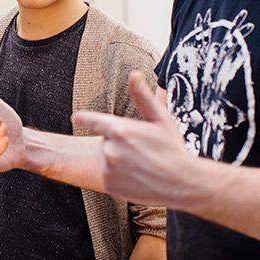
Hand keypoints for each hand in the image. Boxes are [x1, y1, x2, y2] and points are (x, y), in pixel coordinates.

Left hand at [73, 71, 192, 206]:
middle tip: (142, 150)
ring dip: (118, 159)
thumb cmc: (173, 148)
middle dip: (119, 142)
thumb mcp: (161, 119)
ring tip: (141, 164)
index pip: (94, 121)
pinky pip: (108, 175)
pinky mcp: (109, 185)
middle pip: (106, 141)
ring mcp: (108, 169)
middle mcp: (110, 149)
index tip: (77, 117)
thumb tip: (134, 74)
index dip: (84, 118)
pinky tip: (137, 177)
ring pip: (106, 158)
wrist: (183, 183)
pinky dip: (118, 176)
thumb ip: (143, 97)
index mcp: (121, 130)